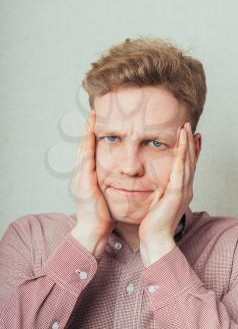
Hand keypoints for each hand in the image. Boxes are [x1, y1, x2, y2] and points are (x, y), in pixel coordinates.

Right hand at [70, 110, 117, 239]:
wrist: (94, 230)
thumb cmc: (102, 215)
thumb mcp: (106, 195)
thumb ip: (109, 184)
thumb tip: (122, 178)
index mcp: (88, 177)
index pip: (90, 152)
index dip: (92, 137)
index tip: (97, 124)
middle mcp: (82, 173)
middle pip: (84, 146)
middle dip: (87, 130)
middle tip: (92, 113)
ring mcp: (81, 176)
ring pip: (83, 148)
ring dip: (86, 132)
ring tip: (91, 117)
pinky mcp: (84, 180)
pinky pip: (86, 157)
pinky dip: (87, 143)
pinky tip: (91, 132)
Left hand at [139, 122, 196, 265]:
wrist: (155, 239)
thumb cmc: (154, 223)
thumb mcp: (159, 203)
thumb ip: (161, 192)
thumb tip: (158, 185)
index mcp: (181, 190)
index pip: (187, 166)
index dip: (190, 151)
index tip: (191, 137)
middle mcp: (185, 189)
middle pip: (190, 161)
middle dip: (190, 143)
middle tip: (190, 127)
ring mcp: (183, 191)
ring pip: (187, 163)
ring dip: (187, 144)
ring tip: (187, 129)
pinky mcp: (176, 193)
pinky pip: (180, 171)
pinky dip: (182, 156)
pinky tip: (183, 144)